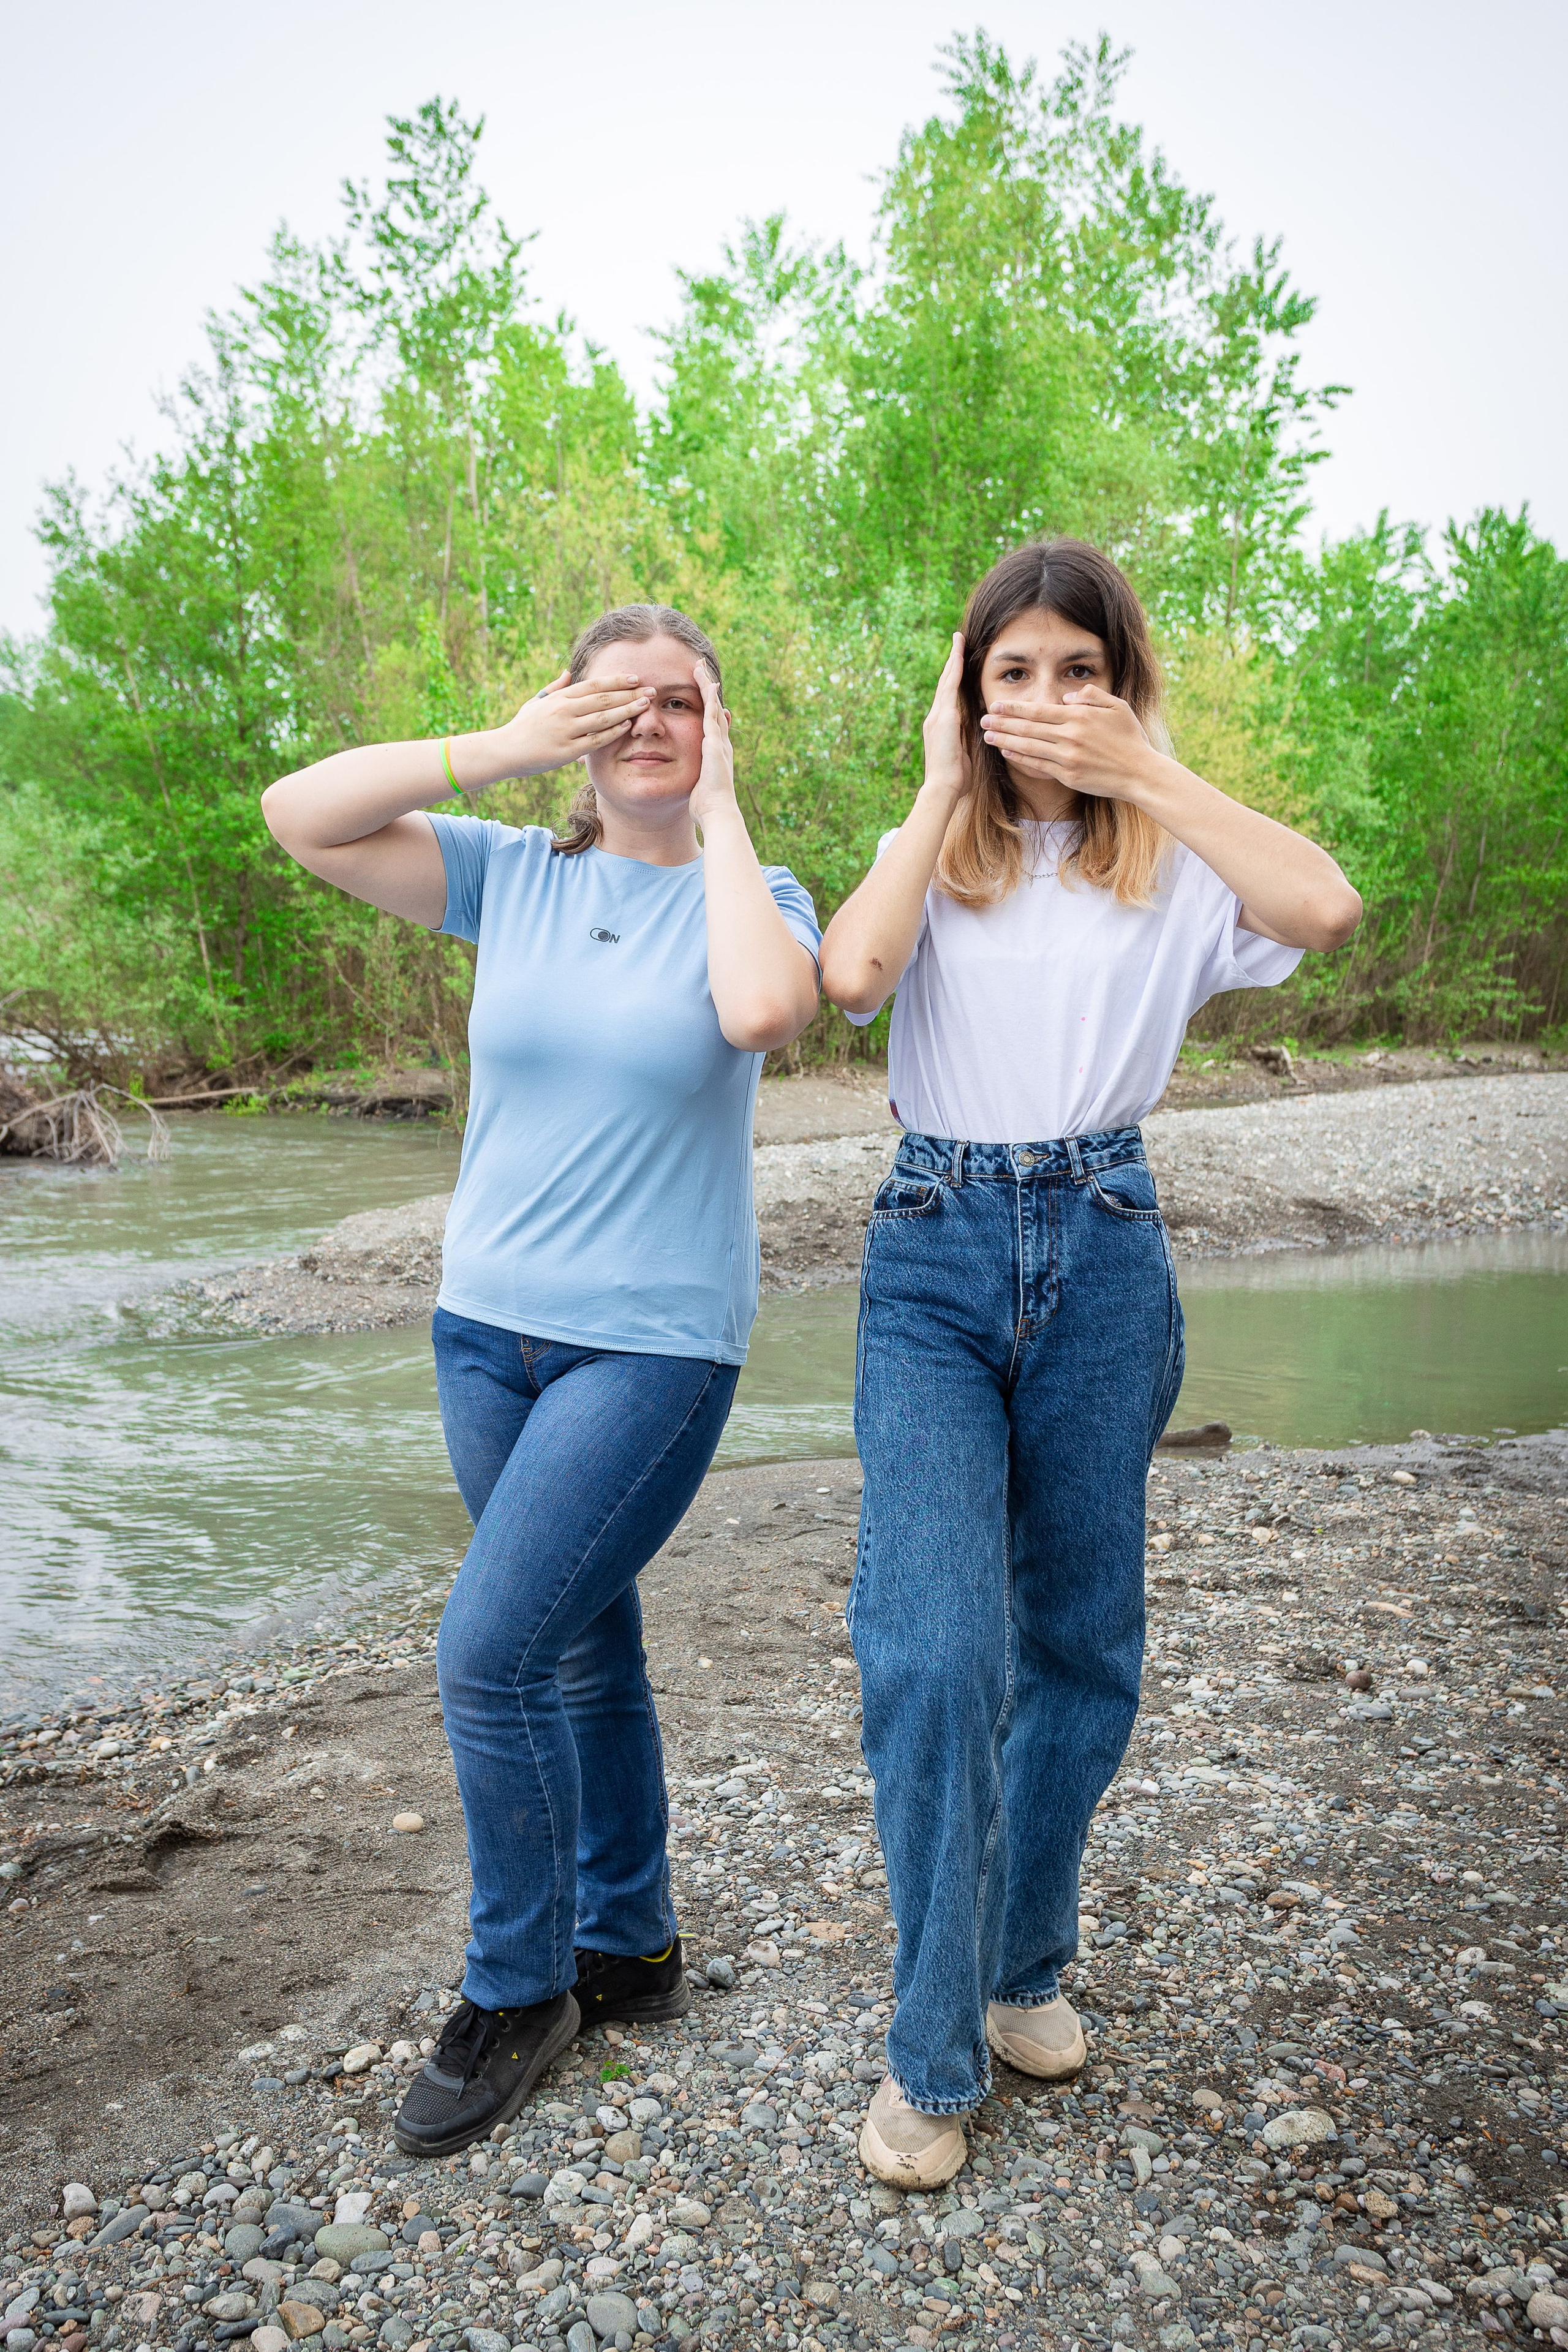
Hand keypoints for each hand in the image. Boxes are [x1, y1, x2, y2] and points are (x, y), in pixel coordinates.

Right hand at [492, 668, 651, 777]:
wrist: (505, 751)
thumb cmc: (522, 726)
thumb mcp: (536, 702)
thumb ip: (555, 687)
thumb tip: (568, 672)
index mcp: (559, 698)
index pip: (594, 685)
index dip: (616, 681)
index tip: (635, 678)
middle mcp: (563, 711)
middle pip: (603, 699)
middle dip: (629, 694)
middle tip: (651, 691)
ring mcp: (565, 731)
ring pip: (602, 718)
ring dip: (626, 710)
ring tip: (645, 705)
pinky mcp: (566, 751)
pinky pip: (595, 740)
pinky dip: (612, 732)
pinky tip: (627, 726)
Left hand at [688, 659, 738, 827]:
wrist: (718, 812)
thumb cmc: (706, 805)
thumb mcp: (698, 785)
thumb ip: (697, 775)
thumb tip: (696, 778)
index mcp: (715, 752)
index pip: (710, 723)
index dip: (706, 706)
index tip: (701, 691)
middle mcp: (720, 743)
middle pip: (714, 708)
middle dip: (708, 688)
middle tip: (701, 669)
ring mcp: (719, 741)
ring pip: (713, 706)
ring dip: (707, 685)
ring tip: (700, 667)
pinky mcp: (714, 742)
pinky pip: (711, 714)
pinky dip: (709, 697)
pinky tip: (707, 682)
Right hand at [921, 632, 973, 800]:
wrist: (942, 788)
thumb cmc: (955, 780)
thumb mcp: (963, 756)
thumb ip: (967, 742)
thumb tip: (979, 735)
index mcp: (941, 727)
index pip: (948, 697)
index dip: (953, 678)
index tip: (958, 662)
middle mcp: (935, 717)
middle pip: (944, 683)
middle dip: (951, 662)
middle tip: (957, 641)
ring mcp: (937, 716)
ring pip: (946, 681)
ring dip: (953, 659)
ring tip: (958, 640)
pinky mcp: (943, 717)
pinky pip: (949, 687)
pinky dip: (954, 670)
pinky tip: (959, 655)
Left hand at [980, 681, 1158, 802]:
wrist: (1141, 773)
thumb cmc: (1130, 738)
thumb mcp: (1117, 707)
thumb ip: (1091, 696)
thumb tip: (1067, 697)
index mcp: (1080, 716)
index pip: (1039, 710)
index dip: (1015, 708)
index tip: (996, 705)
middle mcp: (1070, 736)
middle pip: (1028, 728)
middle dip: (1002, 723)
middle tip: (982, 719)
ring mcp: (1068, 757)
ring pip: (1029, 747)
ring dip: (1005, 740)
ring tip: (987, 736)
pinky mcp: (1068, 776)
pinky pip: (1038, 765)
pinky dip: (1020, 759)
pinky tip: (1007, 753)